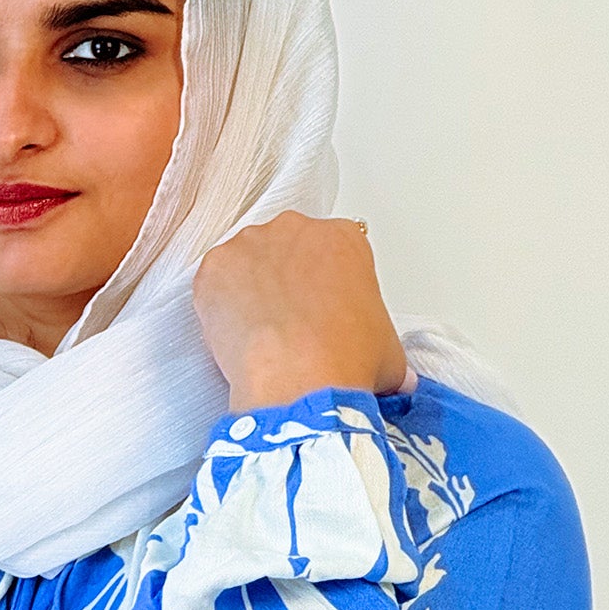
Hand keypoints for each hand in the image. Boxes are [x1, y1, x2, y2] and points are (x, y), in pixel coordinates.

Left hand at [192, 211, 406, 412]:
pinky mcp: (216, 267)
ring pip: (247, 263)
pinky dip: (218, 305)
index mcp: (344, 238)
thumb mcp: (389, 352)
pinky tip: (233, 333)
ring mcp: (252, 244)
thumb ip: (385, 348)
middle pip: (286, 250)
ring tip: (259, 333)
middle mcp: (297, 230)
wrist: (301, 379)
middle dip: (285, 282)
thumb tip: (395, 376)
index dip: (324, 285)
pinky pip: (213, 282)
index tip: (321, 309)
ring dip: (250, 291)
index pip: (332, 251)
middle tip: (288, 323)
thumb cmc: (347, 358)